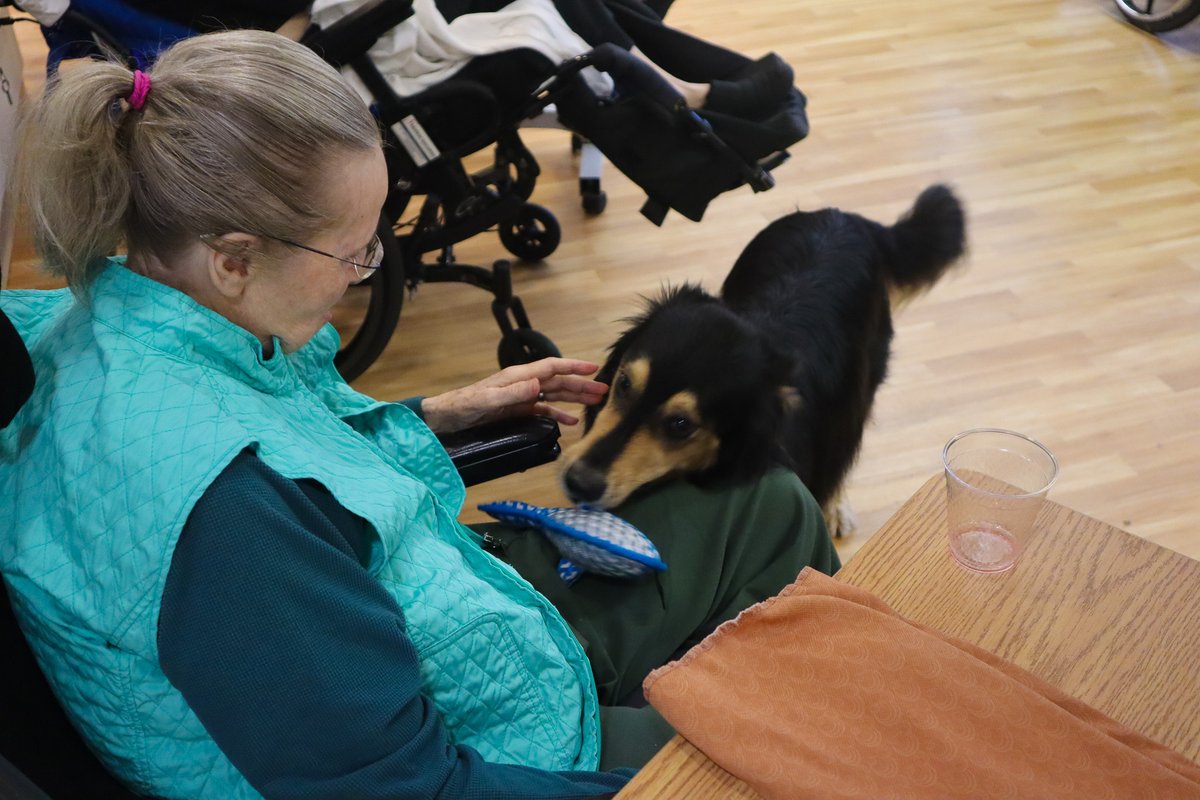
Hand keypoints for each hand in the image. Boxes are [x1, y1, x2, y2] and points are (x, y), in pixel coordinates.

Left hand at [420, 358, 608, 433]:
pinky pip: (543, 412)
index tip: (593, 369)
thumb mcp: (487, 400)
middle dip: (581, 385)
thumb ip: (512, 393)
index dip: (573, 367)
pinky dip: (558, 416)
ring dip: (575, 399)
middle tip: (604, 391)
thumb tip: (538, 384)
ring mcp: (521, 398)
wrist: (446, 418)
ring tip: (595, 403)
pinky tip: (571, 421)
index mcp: (518, 376)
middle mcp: (522, 384)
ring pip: (554, 396)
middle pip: (558, 382)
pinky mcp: (517, 412)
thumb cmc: (463, 406)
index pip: (551, 368)